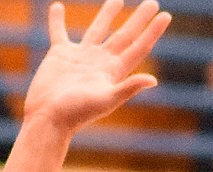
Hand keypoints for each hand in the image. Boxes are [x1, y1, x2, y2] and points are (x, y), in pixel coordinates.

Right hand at [22, 0, 171, 137]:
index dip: (152, 32)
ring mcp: (79, 57)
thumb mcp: (104, 101)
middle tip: (152, 2)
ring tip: (118, 0)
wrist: (47, 120)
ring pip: (97, 29)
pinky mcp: (58, 55)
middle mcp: (99, 62)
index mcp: (112, 72)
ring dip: (107, 14)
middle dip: (138, 20)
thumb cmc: (75, 114)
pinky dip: (57, 20)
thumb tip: (153, 80)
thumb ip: (127, 88)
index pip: (137, 47)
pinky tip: (57, 7)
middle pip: (124, 35)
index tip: (165, 16)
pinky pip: (58, 32)